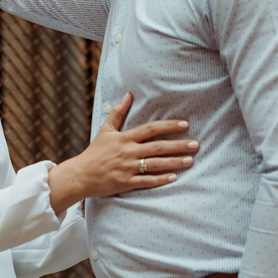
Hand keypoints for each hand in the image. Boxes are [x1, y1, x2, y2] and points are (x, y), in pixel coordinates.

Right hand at [47, 94, 197, 212]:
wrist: (81, 175)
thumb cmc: (95, 152)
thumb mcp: (105, 130)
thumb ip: (118, 112)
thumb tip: (128, 95)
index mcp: (125, 138)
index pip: (150, 129)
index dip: (168, 126)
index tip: (185, 124)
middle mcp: (128, 152)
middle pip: (158, 147)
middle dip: (178, 145)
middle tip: (196, 144)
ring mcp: (128, 168)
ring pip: (155, 164)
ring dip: (174, 162)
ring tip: (191, 160)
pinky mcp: (126, 183)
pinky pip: (147, 181)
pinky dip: (161, 179)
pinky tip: (174, 177)